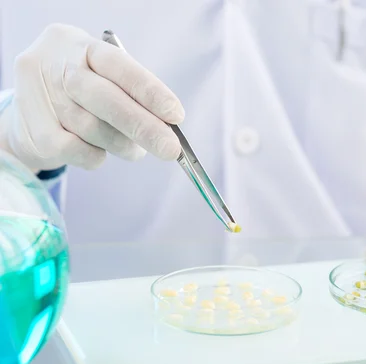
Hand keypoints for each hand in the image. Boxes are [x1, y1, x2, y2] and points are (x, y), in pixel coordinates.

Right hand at [2, 23, 183, 170]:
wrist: (28, 110)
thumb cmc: (80, 91)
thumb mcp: (100, 75)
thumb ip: (129, 93)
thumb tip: (166, 125)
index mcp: (79, 44)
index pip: (120, 66)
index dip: (150, 92)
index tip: (176, 115)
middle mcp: (55, 65)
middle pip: (105, 99)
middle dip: (143, 127)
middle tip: (170, 149)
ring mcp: (40, 96)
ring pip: (93, 129)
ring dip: (123, 145)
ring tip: (135, 150)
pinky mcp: (34, 130)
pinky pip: (76, 150)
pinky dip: (96, 156)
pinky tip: (100, 151)